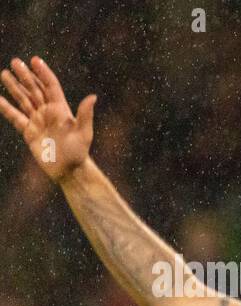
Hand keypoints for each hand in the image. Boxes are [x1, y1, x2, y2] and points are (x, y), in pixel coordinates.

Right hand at [0, 56, 94, 181]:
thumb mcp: (84, 133)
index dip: (43, 73)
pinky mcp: (29, 132)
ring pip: (23, 100)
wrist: (69, 170)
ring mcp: (37, 121)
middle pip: (34, 89)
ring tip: (4, 73)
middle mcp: (48, 113)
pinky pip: (15, 117)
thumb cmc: (79, 152)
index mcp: (61, 110)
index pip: (50, 86)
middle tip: (15, 61)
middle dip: (25, 75)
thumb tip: (93, 96)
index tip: (34, 59)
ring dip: (14, 87)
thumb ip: (85, 114)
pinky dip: (5, 108)